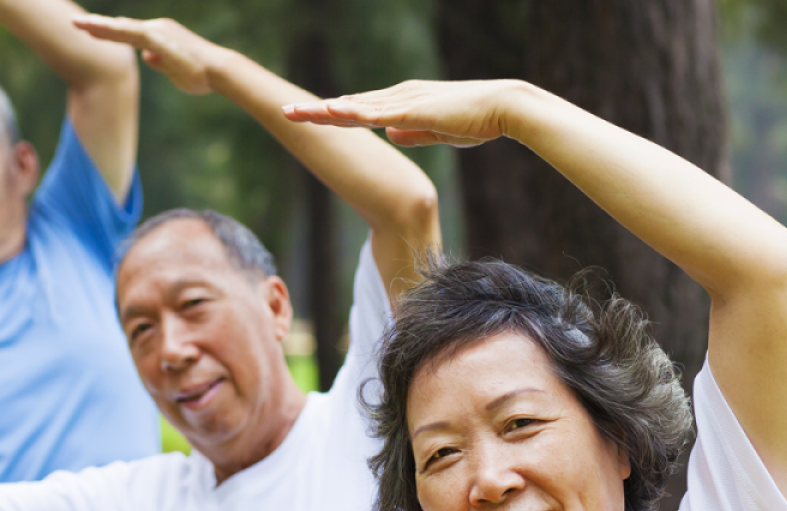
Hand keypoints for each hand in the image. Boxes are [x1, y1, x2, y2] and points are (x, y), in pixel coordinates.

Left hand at [73, 15, 218, 95]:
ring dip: (98, 25)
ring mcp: (156, 31)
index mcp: (158, 38)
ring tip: (78, 24)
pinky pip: (129, 33)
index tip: (88, 31)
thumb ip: (159, 62)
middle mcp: (156, 29)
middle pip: (120, 27)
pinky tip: (94, 29)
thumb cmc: (200, 75)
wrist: (218, 71)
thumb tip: (146, 56)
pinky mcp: (158, 37)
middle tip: (74, 22)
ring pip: (121, 27)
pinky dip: (111, 30)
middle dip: (96, 25)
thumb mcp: (174, 71)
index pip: (127, 35)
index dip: (107, 33)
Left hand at [282, 79, 521, 147]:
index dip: (329, 114)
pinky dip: (352, 112)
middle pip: (347, 105)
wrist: (503, 108)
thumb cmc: (476, 121)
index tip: (304, 117)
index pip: (358, 109)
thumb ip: (413, 133)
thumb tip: (390, 136)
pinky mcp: (414, 110)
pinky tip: (330, 112)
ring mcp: (403, 101)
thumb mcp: (438, 132)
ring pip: (354, 107)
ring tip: (293, 112)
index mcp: (402, 102)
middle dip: (314, 110)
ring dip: (323, 110)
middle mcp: (397, 97)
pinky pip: (376, 113)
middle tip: (283, 111)